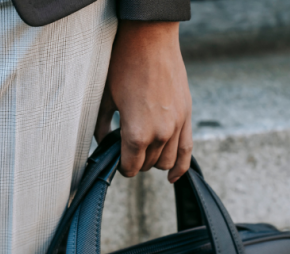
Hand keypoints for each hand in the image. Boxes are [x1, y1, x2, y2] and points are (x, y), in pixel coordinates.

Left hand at [95, 21, 192, 183]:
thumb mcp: (105, 99)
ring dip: (154, 161)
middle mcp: (160, 134)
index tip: (117, 161)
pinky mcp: (186, 116)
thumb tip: (103, 144)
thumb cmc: (123, 66)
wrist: (150, 40)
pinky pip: (187, 152)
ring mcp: (177, 126)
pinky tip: (172, 178)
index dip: (121, 167)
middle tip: (127, 149)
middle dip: (136, 161)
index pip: (130, 167)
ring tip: (144, 150)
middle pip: (148, 165)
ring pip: (166, 162)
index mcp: (137, 133)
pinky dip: (180, 167)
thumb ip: (102, 127)